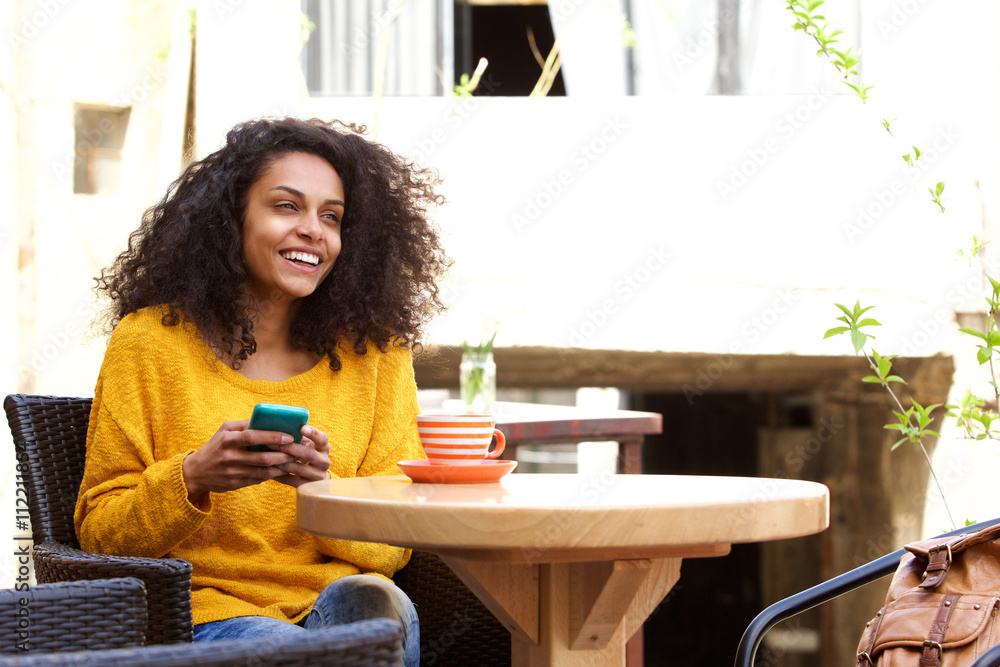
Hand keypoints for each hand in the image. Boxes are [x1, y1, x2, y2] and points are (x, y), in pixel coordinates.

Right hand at [182, 419, 297, 502]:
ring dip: (281, 467)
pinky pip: (258, 480)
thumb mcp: (224, 431)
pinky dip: (272, 475)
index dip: (272, 437)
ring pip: (263, 471)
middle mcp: (229, 457)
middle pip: (261, 457)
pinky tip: (283, 470)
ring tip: (295, 461)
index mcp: (227, 440)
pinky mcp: (236, 484)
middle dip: (283, 455)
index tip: (289, 437)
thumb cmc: (215, 447)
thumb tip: (265, 419)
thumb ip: (243, 425)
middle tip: (298, 451)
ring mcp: (233, 473)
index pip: (252, 437)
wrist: (196, 472)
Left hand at [268, 425, 331, 488]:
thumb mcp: (307, 445)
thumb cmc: (304, 454)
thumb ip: (299, 437)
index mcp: (324, 448)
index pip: (323, 439)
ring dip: (282, 462)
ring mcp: (318, 475)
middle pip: (309, 454)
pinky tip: (269, 470)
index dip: (313, 433)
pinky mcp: (309, 486)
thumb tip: (278, 426)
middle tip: (272, 443)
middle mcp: (324, 461)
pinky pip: (293, 481)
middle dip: (290, 448)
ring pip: (300, 468)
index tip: (302, 428)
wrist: (313, 477)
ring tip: (267, 457)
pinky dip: (280, 475)